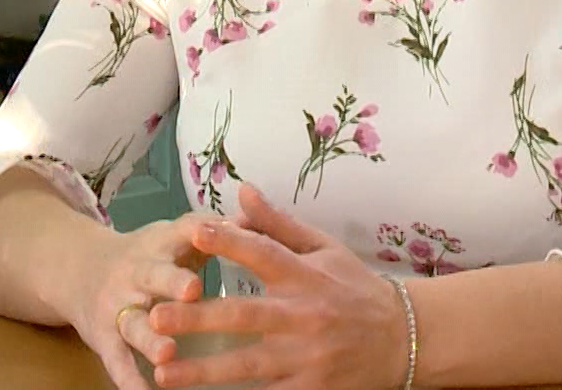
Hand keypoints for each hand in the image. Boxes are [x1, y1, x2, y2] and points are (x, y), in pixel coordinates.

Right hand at [65, 211, 220, 389]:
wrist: (78, 269)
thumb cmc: (147, 255)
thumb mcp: (172, 235)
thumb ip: (212, 230)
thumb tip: (256, 217)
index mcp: (160, 245)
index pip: (181, 231)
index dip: (199, 231)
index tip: (222, 232)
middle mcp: (137, 273)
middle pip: (154, 275)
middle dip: (172, 282)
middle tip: (193, 290)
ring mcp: (118, 307)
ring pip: (134, 323)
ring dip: (150, 338)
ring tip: (169, 353)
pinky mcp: (105, 338)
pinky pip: (117, 361)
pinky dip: (129, 380)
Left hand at [145, 184, 409, 389]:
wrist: (404, 340)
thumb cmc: (356, 288)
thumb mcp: (324, 248)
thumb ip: (278, 225)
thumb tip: (241, 191)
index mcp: (305, 275)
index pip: (263, 253)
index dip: (230, 241)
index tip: (194, 232)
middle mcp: (303, 316)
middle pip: (245, 316)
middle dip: (198, 319)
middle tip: (157, 318)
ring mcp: (306, 358)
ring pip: (248, 365)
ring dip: (203, 371)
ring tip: (163, 373)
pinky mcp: (311, 389)